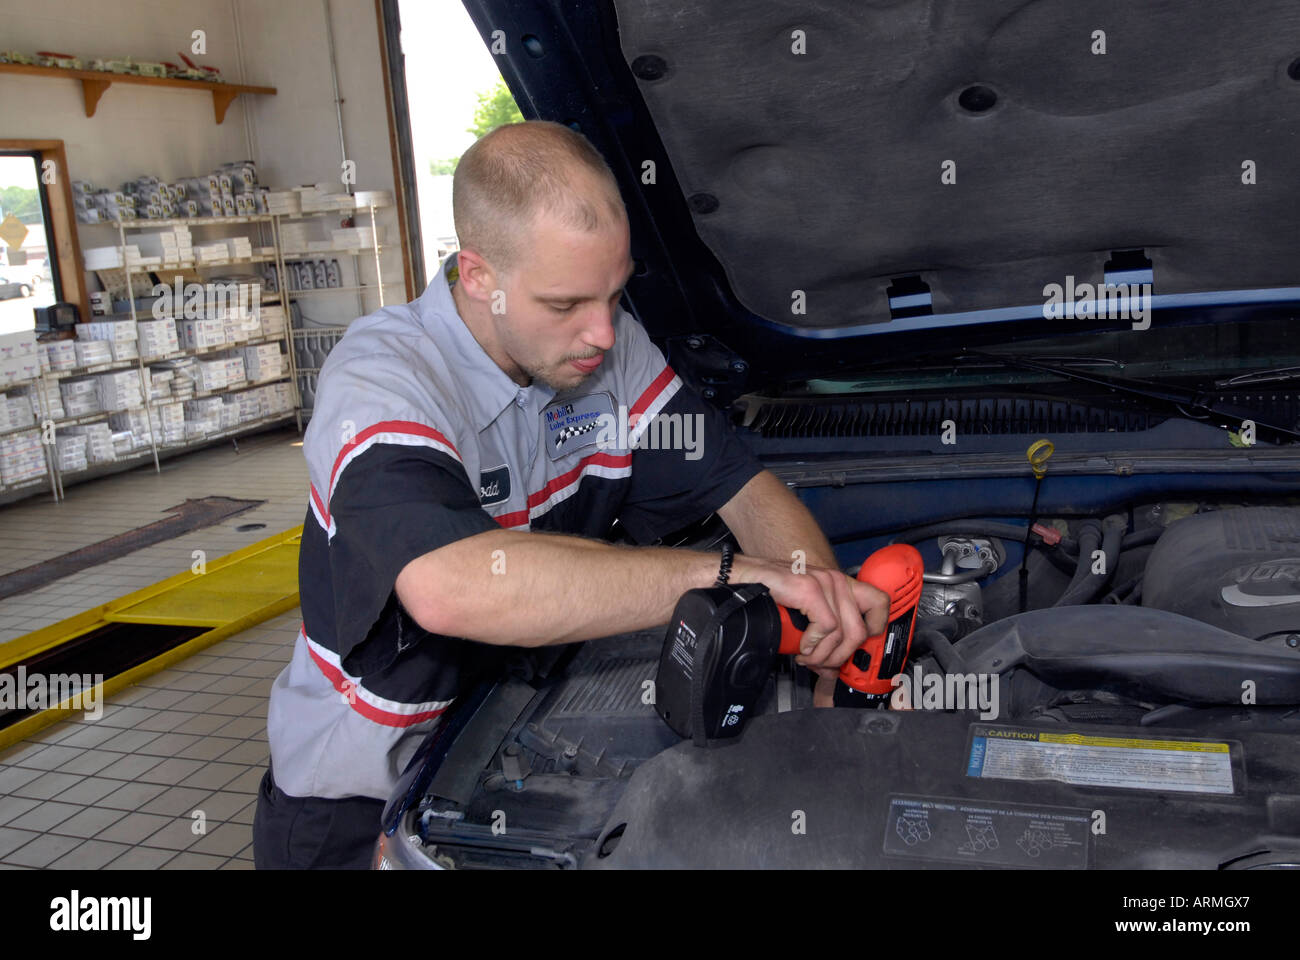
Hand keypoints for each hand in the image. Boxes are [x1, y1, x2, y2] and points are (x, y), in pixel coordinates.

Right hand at [731, 556, 889, 676]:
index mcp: (838, 585)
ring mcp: (824, 582)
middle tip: (820, 664)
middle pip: (861, 630)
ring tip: (805, 657)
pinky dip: (813, 645)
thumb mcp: (802, 618)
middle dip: (840, 657)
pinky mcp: (810, 589)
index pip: (880, 604)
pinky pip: (826, 628)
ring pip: (844, 634)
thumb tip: (834, 669)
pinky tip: (800, 647)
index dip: (874, 632)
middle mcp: (836, 580)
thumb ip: (823, 639)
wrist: (738, 580)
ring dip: (823, 655)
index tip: (853, 650)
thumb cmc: (766, 596)